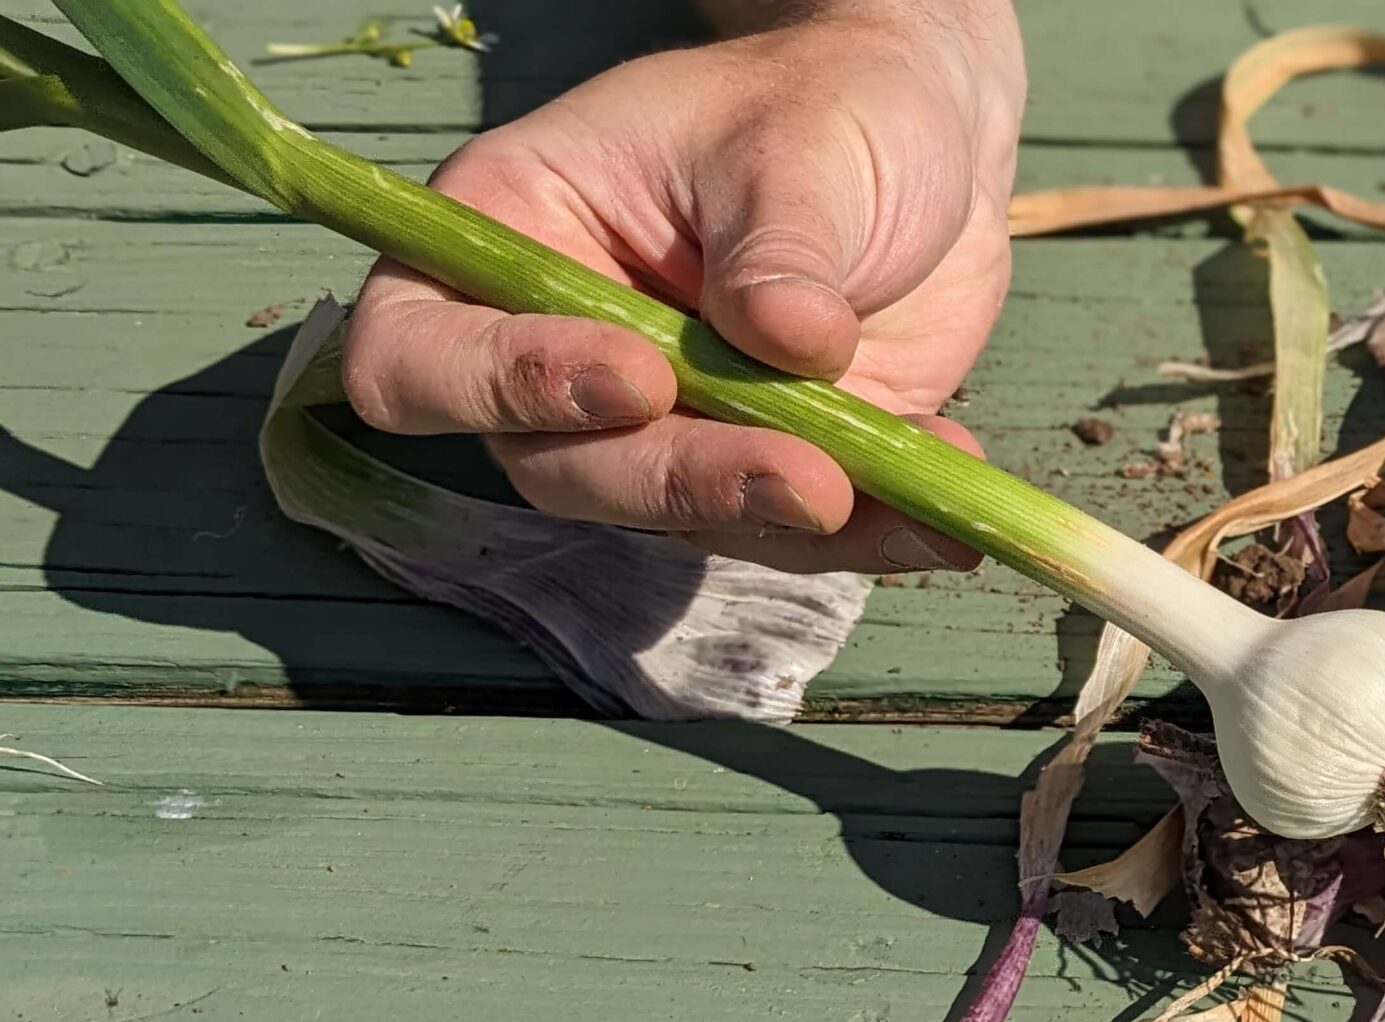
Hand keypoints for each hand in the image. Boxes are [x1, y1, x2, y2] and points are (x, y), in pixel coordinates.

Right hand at [342, 2, 1023, 573]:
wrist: (931, 142)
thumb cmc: (830, 107)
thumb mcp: (803, 144)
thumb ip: (781, 246)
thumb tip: (789, 342)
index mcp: (512, 237)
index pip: (422, 352)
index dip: (506, 386)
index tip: (640, 375)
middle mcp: (561, 354)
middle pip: (560, 467)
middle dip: (683, 480)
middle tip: (806, 476)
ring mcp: (664, 424)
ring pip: (683, 519)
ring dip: (790, 525)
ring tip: (904, 498)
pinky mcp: (762, 466)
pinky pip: (796, 534)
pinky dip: (874, 535)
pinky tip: (945, 518)